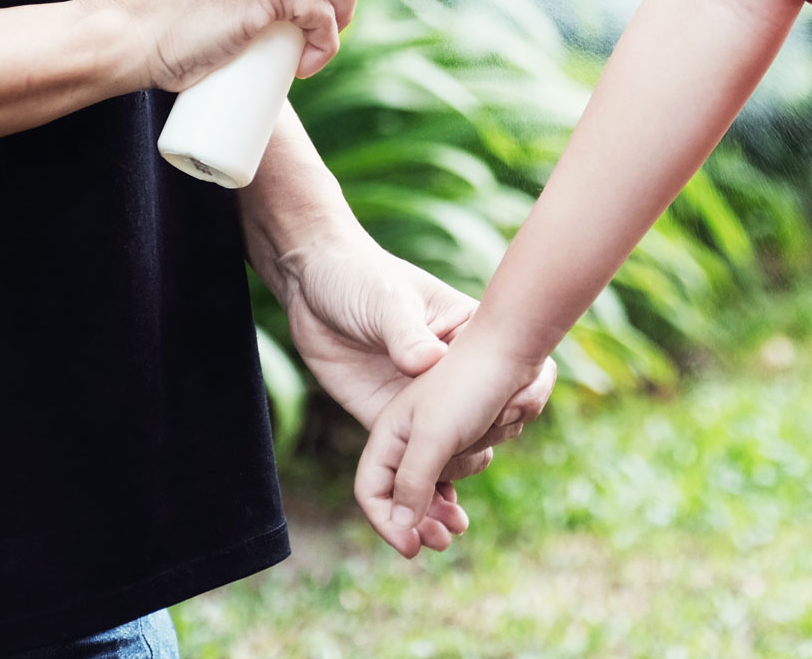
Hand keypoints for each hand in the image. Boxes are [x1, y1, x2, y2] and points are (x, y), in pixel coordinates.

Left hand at [275, 236, 555, 552]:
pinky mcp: (388, 417)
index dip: (496, 413)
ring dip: (445, 495)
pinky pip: (411, 464)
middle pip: (473, 430)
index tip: (492, 437)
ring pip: (446, 455)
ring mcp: (419, 401)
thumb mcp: (385, 298)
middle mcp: (447, 377)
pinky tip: (427, 526)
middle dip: (470, 471)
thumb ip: (404, 331)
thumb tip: (428, 362)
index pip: (490, 385)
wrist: (315, 281)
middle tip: (459, 509)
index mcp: (463, 339)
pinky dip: (420, 496)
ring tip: (444, 533)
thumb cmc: (358, 277)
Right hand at [355, 333, 549, 557]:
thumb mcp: (434, 435)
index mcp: (390, 433)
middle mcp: (409, 433)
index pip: (371, 490)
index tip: (413, 548)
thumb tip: (403, 527)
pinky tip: (476, 482)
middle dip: (421, 520)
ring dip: (445, 500)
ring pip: (436, 480)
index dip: (387, 522)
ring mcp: (438, 429)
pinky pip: (462, 460)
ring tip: (460, 524)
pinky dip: (467, 470)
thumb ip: (414, 479)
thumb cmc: (470, 382)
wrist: (513, 342)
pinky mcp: (466, 423)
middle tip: (445, 542)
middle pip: (403, 493)